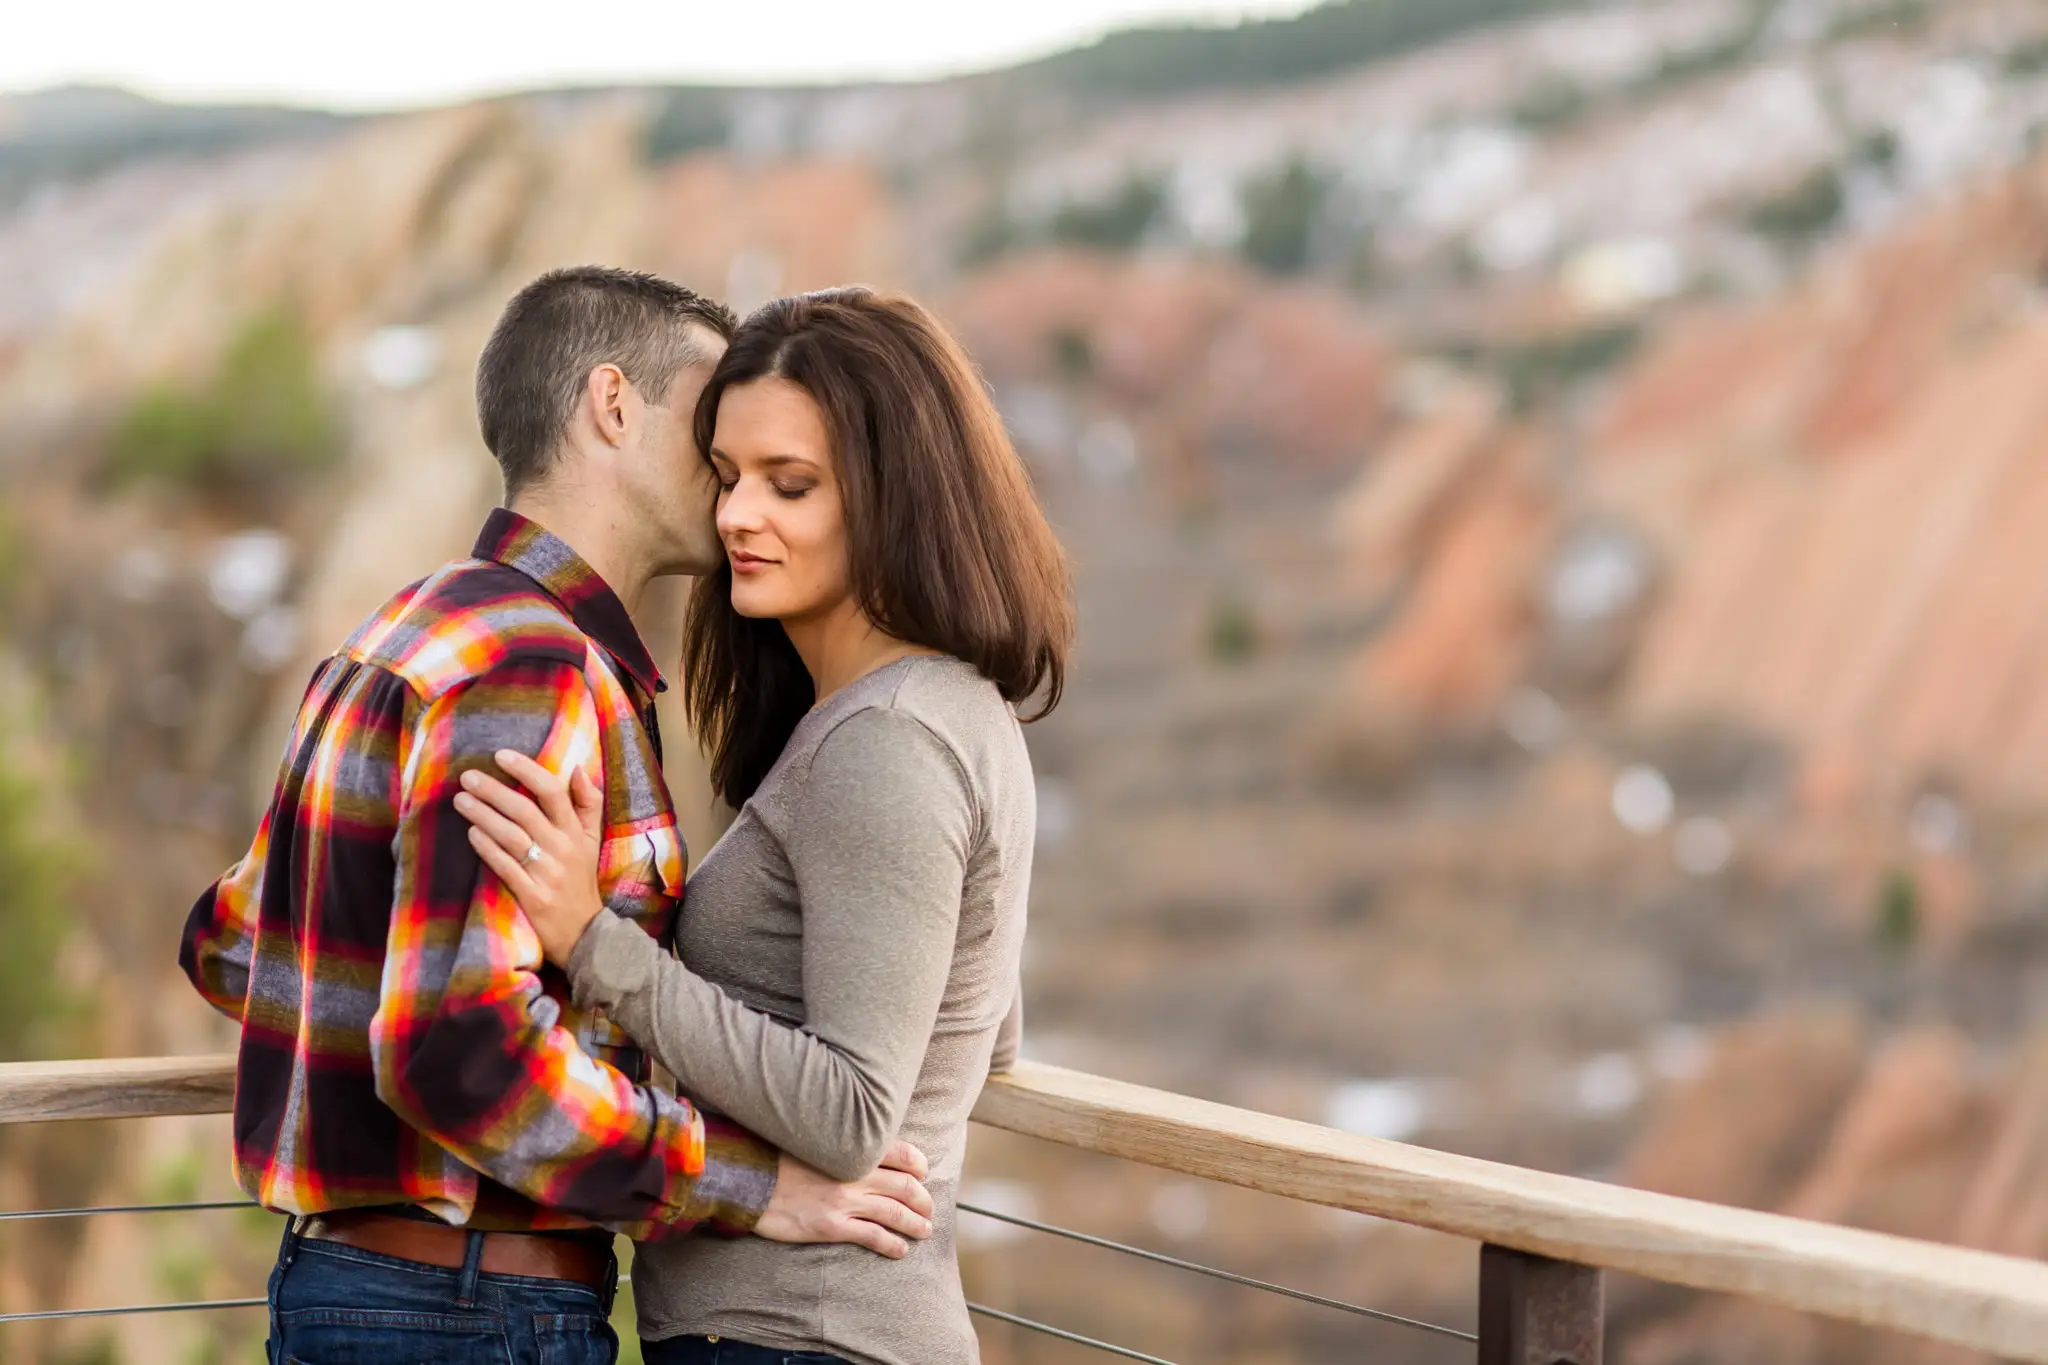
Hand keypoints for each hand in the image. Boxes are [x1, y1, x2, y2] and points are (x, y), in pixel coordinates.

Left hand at [455, 749, 605, 965]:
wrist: (585, 932)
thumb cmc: (581, 880)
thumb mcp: (592, 840)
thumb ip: (588, 803)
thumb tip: (577, 769)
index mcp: (575, 831)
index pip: (552, 792)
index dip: (526, 770)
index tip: (500, 755)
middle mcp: (562, 848)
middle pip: (525, 811)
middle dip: (494, 791)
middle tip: (467, 777)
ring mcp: (547, 873)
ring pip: (511, 837)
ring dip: (484, 816)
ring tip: (461, 801)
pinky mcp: (533, 896)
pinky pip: (506, 867)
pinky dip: (488, 849)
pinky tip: (471, 834)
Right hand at [755, 1140, 934, 1259]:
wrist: (747, 1178)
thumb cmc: (776, 1157)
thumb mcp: (812, 1139)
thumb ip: (840, 1143)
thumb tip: (859, 1146)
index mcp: (851, 1148)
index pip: (902, 1153)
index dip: (919, 1165)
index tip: (923, 1173)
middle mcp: (854, 1174)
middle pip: (905, 1186)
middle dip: (923, 1199)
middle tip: (928, 1208)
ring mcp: (844, 1201)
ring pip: (894, 1213)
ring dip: (915, 1223)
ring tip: (924, 1231)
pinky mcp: (832, 1226)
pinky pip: (872, 1237)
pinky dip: (892, 1244)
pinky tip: (901, 1250)